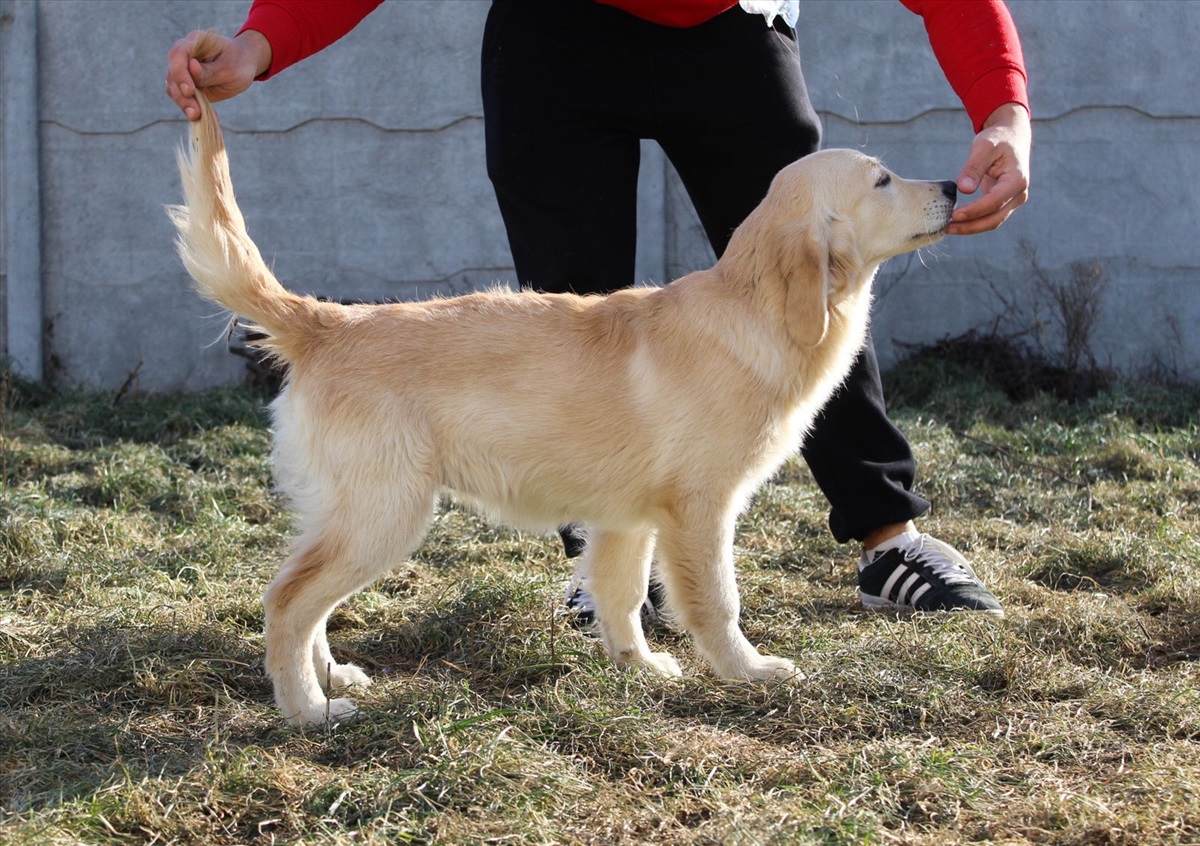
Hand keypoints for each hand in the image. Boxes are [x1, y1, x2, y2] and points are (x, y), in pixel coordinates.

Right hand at [166, 30, 271, 120]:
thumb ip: (210, 71)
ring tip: (197, 116)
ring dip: (184, 105)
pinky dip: (194, 109)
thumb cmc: (239, 61)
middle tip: (194, 111)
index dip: (180, 73)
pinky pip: (185, 99)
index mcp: (193, 43)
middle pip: (172, 75)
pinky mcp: (189, 87)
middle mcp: (184, 56)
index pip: (177, 55)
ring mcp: (184, 72)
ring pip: (174, 89)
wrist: (245, 64)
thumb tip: (191, 68)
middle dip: (181, 95)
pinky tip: (207, 118)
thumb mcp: (229, 67)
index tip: (189, 90)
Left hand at [946, 102, 1030, 234]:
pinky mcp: (1005, 202)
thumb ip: (973, 168)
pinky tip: (956, 222)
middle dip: (970, 226)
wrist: (1012, 137)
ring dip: (971, 228)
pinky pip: (989, 217)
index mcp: (1017, 179)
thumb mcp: (983, 147)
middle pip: (995, 218)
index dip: (974, 211)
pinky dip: (974, 222)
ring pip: (992, 222)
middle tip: (946, 227)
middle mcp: (1019, 193)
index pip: (994, 202)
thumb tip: (964, 189)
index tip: (954, 215)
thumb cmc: (998, 139)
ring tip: (948, 228)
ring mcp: (1013, 200)